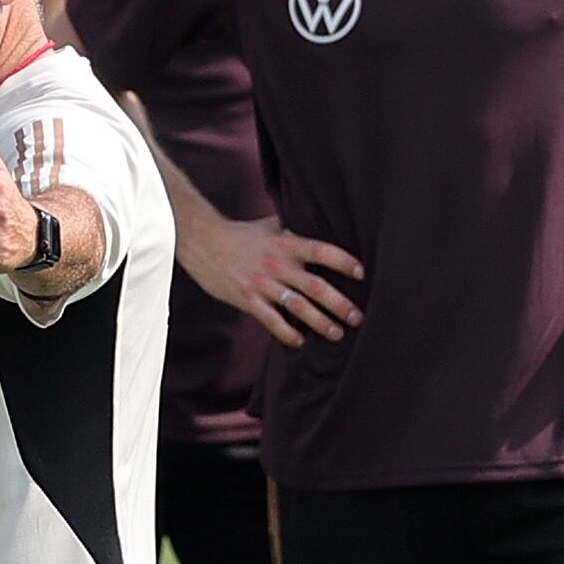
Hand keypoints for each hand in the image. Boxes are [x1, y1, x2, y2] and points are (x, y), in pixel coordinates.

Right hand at [185, 213, 362, 345]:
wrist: (202, 243)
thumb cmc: (239, 234)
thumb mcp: (269, 227)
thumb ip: (293, 230)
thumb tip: (317, 223)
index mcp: (286, 244)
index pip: (321, 251)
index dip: (343, 262)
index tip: (361, 273)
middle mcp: (277, 265)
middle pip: (316, 286)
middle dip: (340, 304)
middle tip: (357, 317)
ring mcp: (262, 284)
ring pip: (298, 307)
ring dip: (320, 323)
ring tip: (337, 333)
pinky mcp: (247, 300)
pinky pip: (271, 321)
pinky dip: (287, 333)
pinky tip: (299, 341)